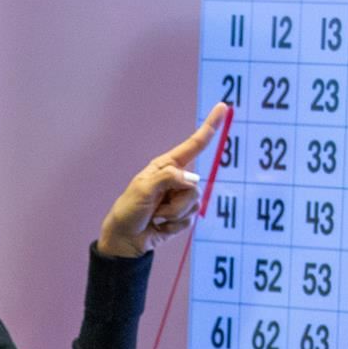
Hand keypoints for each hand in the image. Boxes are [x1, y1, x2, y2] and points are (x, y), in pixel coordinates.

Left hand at [97, 103, 228, 258]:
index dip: (209, 127)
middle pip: (195, 185)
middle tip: (155, 208)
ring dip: (173, 214)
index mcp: (166, 167)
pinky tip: (160, 227)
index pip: (193, 145)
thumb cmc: (128, 212)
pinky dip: (174, 226)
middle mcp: (176, 180)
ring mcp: (180, 198)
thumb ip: (169, 178)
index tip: (223, 107)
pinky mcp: (182, 216)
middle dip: (176, 201)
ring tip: (156, 217)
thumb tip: (191, 181)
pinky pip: (190, 219)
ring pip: (194, 203)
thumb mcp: (143, 189)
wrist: (124, 241)